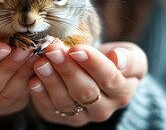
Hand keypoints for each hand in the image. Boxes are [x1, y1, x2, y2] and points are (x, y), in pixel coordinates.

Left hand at [29, 41, 147, 126]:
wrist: (97, 73)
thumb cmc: (114, 60)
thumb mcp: (131, 55)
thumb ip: (129, 59)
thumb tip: (118, 59)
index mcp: (122, 92)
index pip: (109, 78)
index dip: (93, 64)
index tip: (77, 49)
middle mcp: (102, 108)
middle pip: (85, 91)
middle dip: (67, 69)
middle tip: (53, 50)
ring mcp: (80, 116)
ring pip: (65, 101)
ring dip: (51, 80)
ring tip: (41, 62)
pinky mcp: (60, 117)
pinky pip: (49, 108)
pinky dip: (40, 94)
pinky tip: (34, 79)